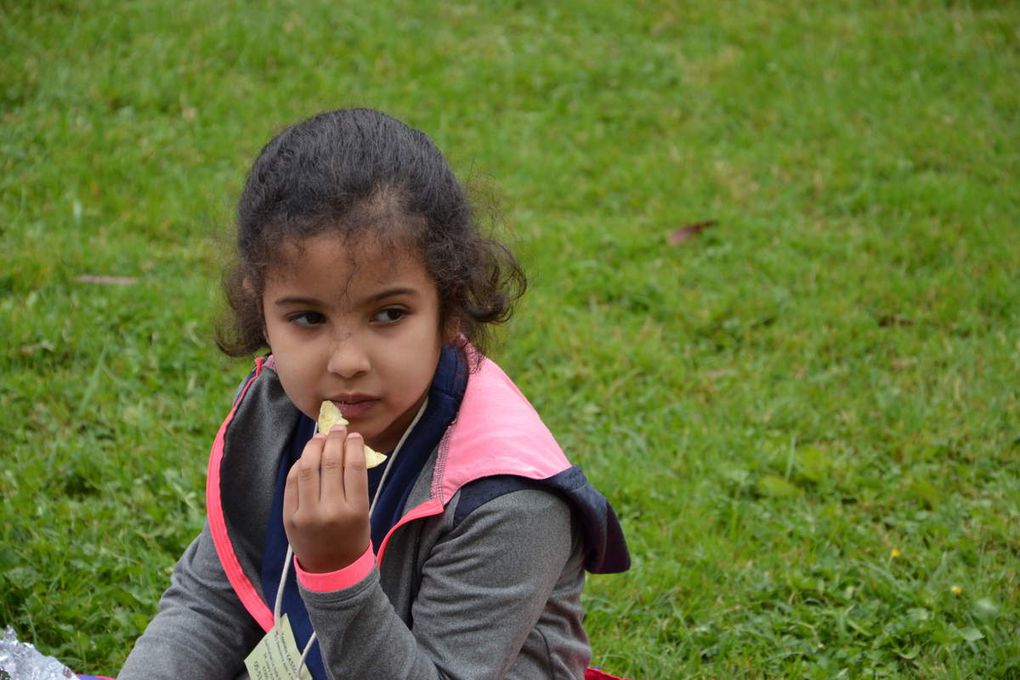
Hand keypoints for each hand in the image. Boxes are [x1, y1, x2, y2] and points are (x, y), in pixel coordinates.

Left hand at [283, 426, 370, 572]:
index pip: (353, 466)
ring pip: (307, 468)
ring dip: (314, 447)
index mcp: (355, 511)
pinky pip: (292, 481)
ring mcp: (306, 514)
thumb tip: (348, 445)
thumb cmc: (352, 535)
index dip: (353, 445)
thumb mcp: (363, 511)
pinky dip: (300, 464)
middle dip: (334, 440)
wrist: (331, 569)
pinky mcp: (289, 516)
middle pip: (330, 463)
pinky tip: (308, 457)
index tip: (354, 435)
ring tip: (321, 438)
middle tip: (337, 429)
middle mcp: (330, 511)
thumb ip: (355, 482)